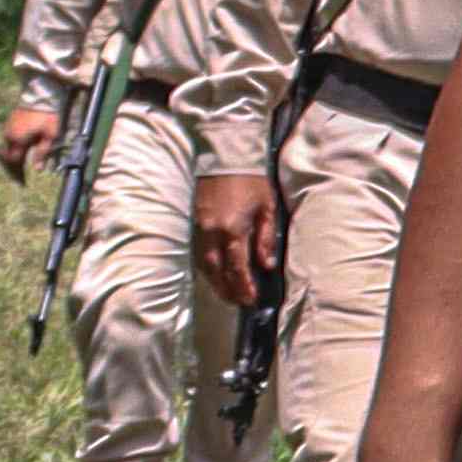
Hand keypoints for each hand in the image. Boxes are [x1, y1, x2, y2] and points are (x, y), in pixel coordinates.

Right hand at [0, 93, 62, 174]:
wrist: (41, 94)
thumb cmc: (47, 116)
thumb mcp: (50, 136)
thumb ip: (42, 152)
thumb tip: (37, 169)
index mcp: (17, 140)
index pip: (13, 161)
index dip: (17, 172)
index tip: (21, 181)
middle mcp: (9, 134)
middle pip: (7, 154)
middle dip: (13, 165)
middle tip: (19, 175)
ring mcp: (8, 126)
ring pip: (7, 146)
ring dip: (13, 154)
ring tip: (20, 163)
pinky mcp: (10, 121)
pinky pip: (9, 137)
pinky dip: (14, 145)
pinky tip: (21, 147)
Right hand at [193, 158, 283, 301]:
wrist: (226, 158)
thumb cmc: (252, 182)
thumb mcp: (267, 208)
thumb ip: (266, 239)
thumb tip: (267, 265)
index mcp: (233, 230)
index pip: (237, 267)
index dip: (244, 286)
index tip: (251, 300)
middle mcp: (212, 233)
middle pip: (217, 271)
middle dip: (227, 290)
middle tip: (238, 303)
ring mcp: (200, 229)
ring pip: (204, 264)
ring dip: (215, 282)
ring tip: (227, 294)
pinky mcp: (194, 223)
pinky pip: (198, 253)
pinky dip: (207, 268)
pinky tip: (215, 275)